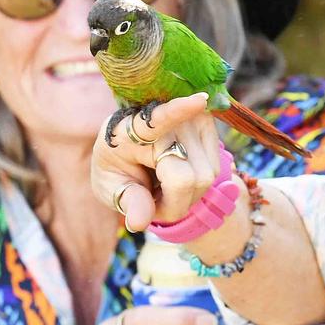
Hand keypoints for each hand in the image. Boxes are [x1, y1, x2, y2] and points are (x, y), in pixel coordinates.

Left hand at [91, 94, 222, 231]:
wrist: (128, 146)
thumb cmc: (116, 167)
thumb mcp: (109, 187)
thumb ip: (127, 202)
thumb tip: (139, 223)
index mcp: (131, 129)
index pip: (157, 119)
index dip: (178, 111)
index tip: (199, 101)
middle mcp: (168, 119)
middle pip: (188, 178)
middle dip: (174, 204)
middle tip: (153, 202)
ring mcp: (191, 119)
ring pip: (206, 177)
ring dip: (187, 195)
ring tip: (163, 186)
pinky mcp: (208, 124)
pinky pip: (215, 170)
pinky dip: (198, 184)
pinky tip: (178, 176)